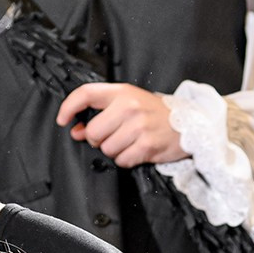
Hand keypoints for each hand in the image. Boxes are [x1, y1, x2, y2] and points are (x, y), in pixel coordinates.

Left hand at [58, 83, 183, 167]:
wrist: (190, 124)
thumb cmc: (156, 114)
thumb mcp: (130, 103)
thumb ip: (102, 114)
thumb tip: (77, 131)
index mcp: (122, 92)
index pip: (86, 94)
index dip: (69, 107)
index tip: (63, 120)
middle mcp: (129, 107)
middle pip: (94, 132)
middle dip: (99, 140)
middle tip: (113, 136)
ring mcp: (138, 127)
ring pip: (107, 149)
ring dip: (114, 151)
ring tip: (129, 143)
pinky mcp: (147, 145)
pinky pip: (122, 160)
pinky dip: (126, 160)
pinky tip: (137, 151)